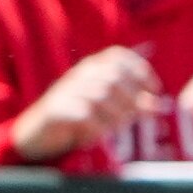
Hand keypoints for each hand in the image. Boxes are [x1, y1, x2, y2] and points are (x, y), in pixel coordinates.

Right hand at [10, 45, 165, 162]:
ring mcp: (66, 91)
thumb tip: (157, 105)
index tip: (154, 89)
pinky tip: (97, 136)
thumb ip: (129, 103)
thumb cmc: (76, 119)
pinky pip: (85, 116)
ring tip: (117, 128)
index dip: (140, 69)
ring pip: (101, 96)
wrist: (35, 132)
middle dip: (132, 98)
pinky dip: (98, 128)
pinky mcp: (56, 110)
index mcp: (91, 67)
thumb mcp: (104, 107)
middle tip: (138, 117)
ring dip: (116, 115)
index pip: (118, 56)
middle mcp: (79, 74)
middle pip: (114, 77)